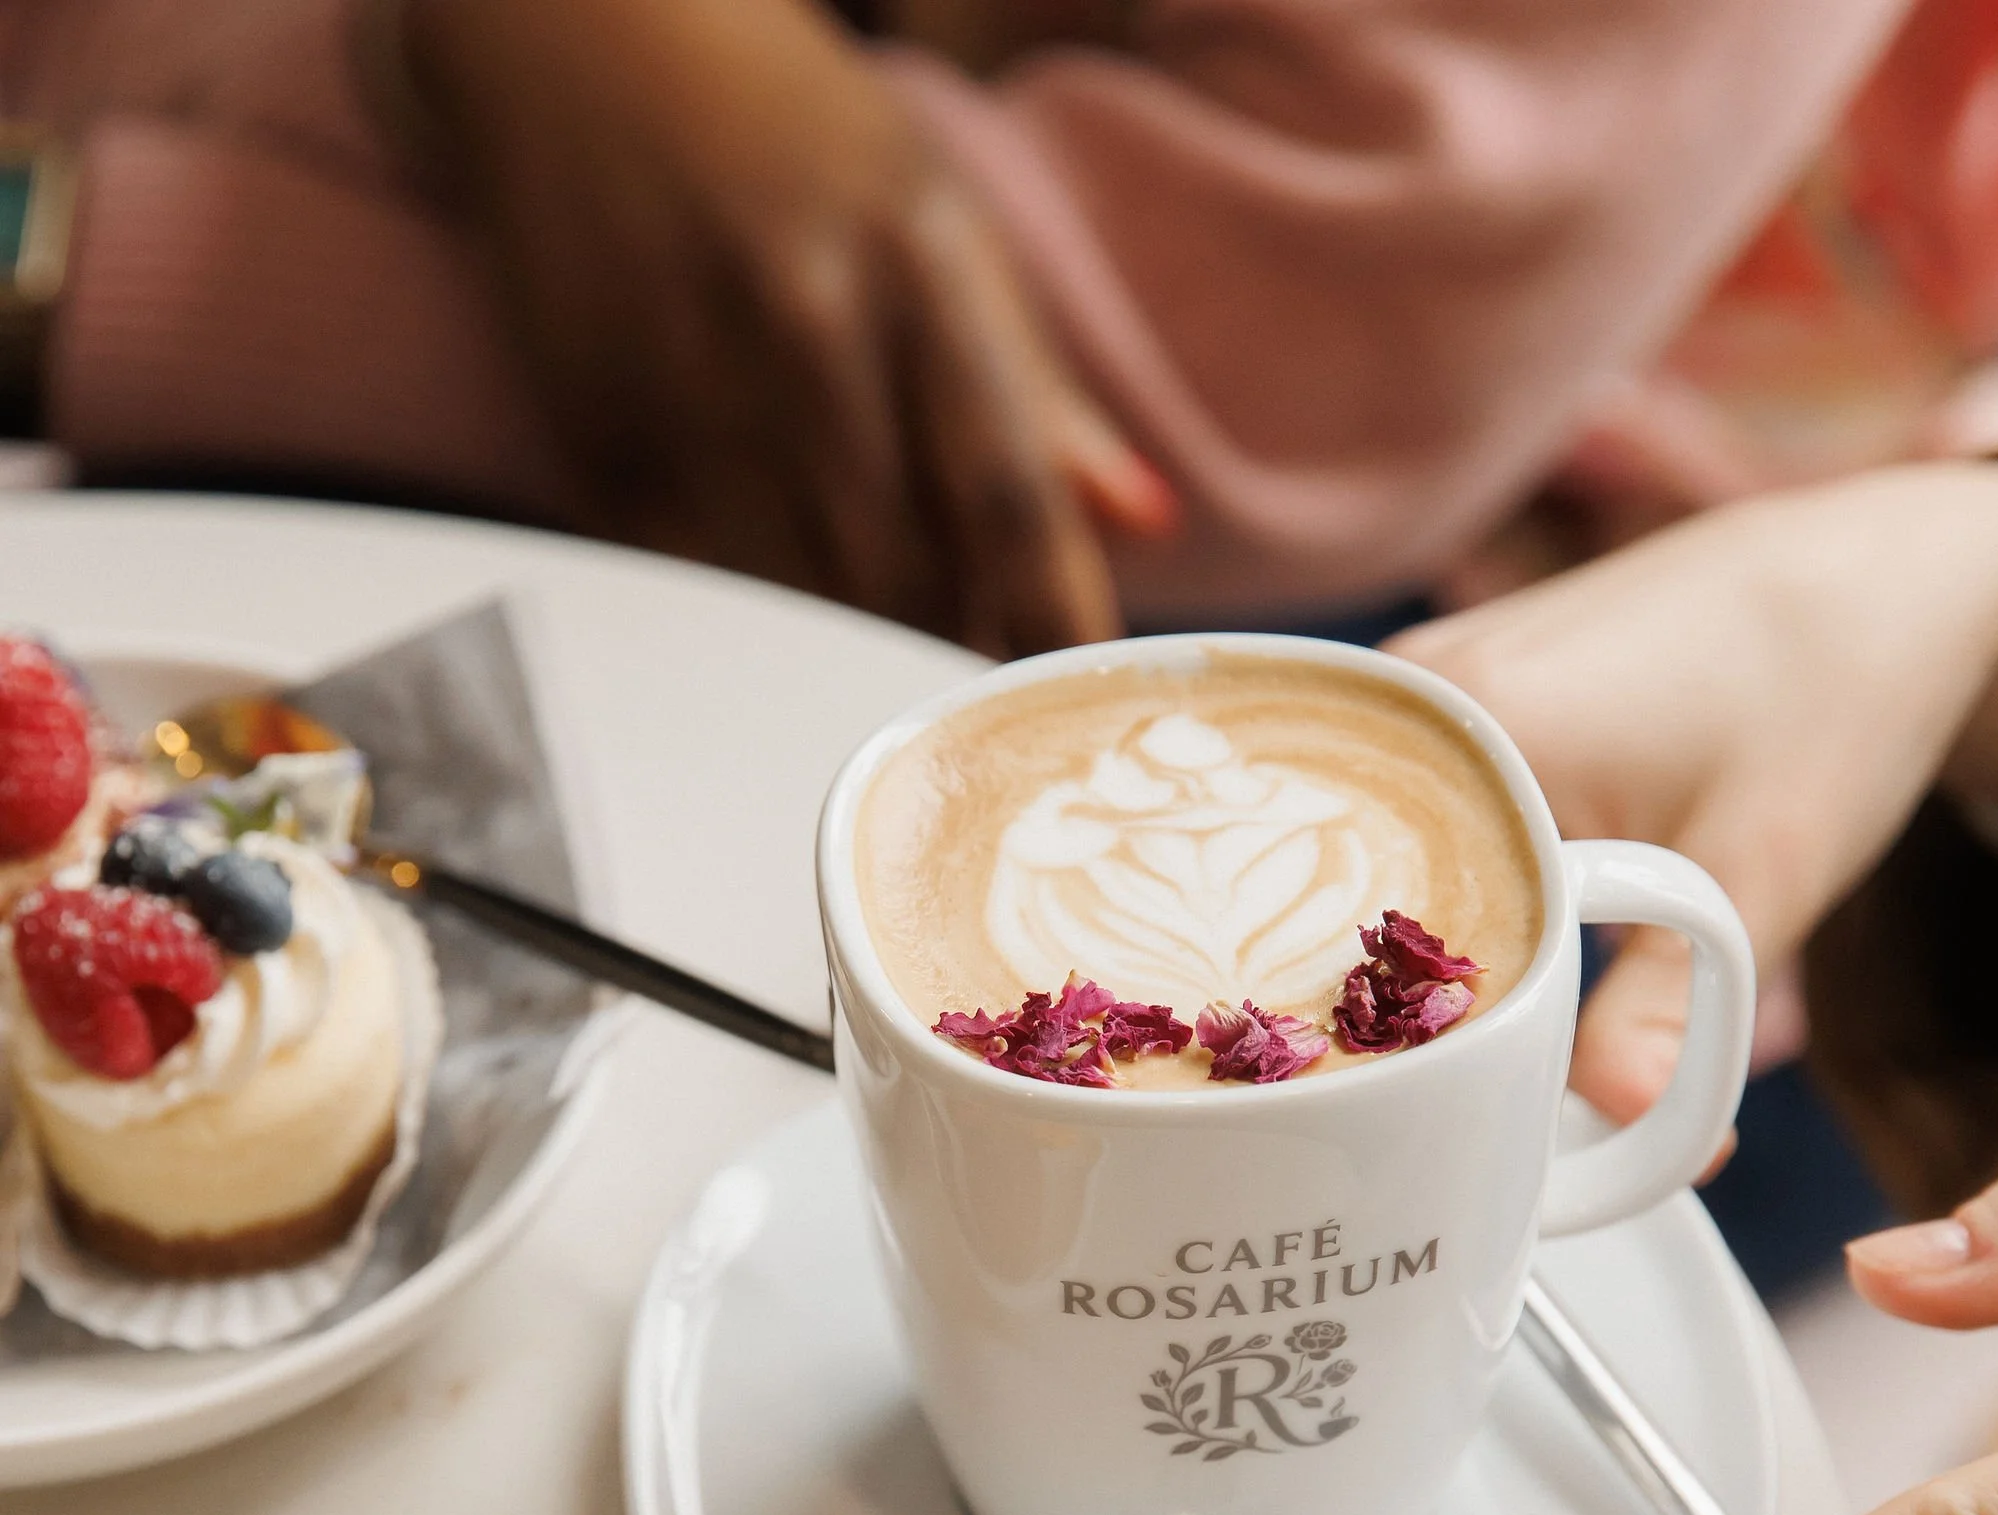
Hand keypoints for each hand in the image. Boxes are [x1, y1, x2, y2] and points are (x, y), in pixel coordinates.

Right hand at [391, 0, 1172, 651]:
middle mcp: (803, 314)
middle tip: (977, 677)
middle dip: (954, 642)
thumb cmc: (793, 141)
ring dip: (864, 639)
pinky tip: (787, 583)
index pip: (1005, 486)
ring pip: (806, 590)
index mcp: (916, 254)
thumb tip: (1143, 523)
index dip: (1050, 613)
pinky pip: (711, 581)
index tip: (1077, 693)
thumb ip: (1037, 392)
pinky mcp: (602, 436)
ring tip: (890, 638)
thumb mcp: (937, 226)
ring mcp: (689, 379)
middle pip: (906, 565)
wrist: (580, 45)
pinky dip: (768, 608)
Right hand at [1388, 464, 1997, 1132]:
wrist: (1874, 580)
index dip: (1384, 1027)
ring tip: (1435, 1031)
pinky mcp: (1444, 696)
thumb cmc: (1829, 702)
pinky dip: (1424, 887)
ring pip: (1364, 855)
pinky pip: (1394, 815)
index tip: (1415, 1111)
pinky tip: (1458, 945)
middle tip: (1422, 1097)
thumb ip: (1664, 1016)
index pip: (1360, 912)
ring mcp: (1420, 684)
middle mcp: (1418, 691)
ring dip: (1402, 942)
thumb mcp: (1755, 878)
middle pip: (1342, 885)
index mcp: (1474, 723)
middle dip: (1384, 997)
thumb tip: (1616, 1133)